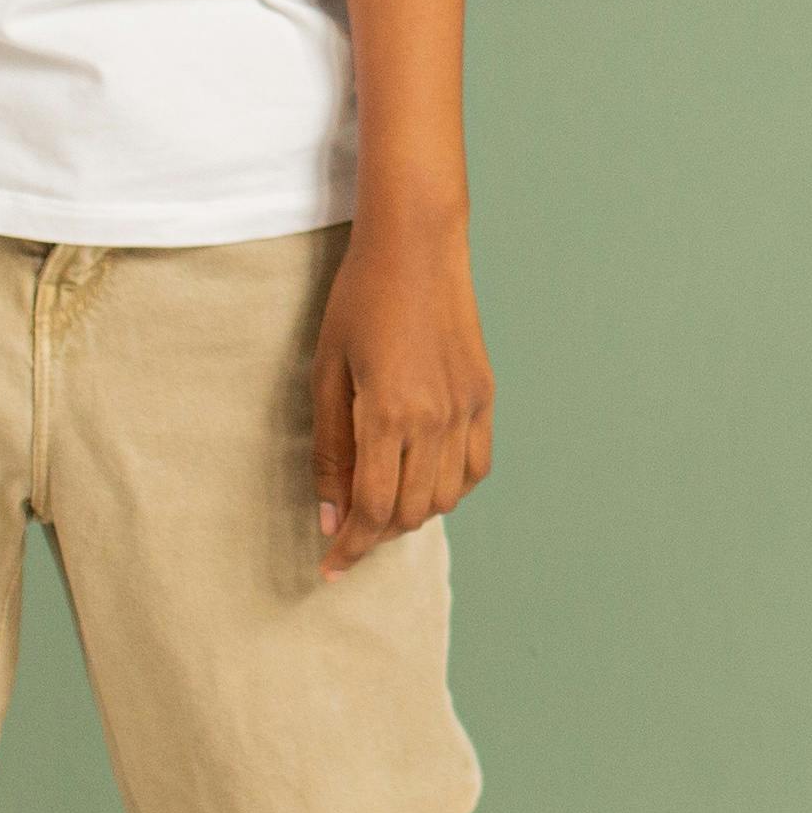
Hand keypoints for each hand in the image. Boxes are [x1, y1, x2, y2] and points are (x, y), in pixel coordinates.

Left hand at [310, 221, 494, 573]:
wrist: (417, 246)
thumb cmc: (359, 301)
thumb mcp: (326, 373)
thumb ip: (329, 450)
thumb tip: (328, 514)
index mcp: (389, 413)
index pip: (373, 509)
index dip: (350, 546)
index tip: (330, 566)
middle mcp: (435, 418)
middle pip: (410, 512)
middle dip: (375, 535)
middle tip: (347, 533)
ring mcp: (467, 408)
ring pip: (446, 497)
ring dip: (412, 514)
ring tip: (382, 504)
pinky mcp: (484, 395)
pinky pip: (476, 466)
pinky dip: (451, 487)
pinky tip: (425, 479)